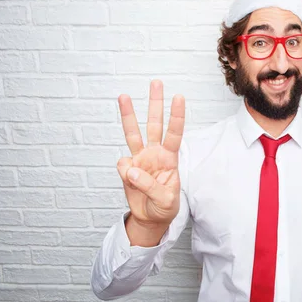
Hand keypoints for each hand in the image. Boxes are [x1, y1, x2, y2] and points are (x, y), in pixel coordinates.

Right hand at [116, 80, 185, 227]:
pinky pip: (122, 166)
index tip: (179, 97)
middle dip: (155, 104)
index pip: (175, 133)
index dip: (176, 116)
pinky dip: (125, 174)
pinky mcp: (127, 168)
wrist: (150, 218)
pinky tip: (132, 184)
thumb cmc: (164, 207)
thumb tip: (130, 168)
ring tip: (123, 96)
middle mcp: (155, 154)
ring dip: (129, 115)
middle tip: (156, 83)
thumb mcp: (165, 201)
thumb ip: (150, 185)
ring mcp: (140, 159)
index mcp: (170, 159)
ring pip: (133, 133)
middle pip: (155, 124)